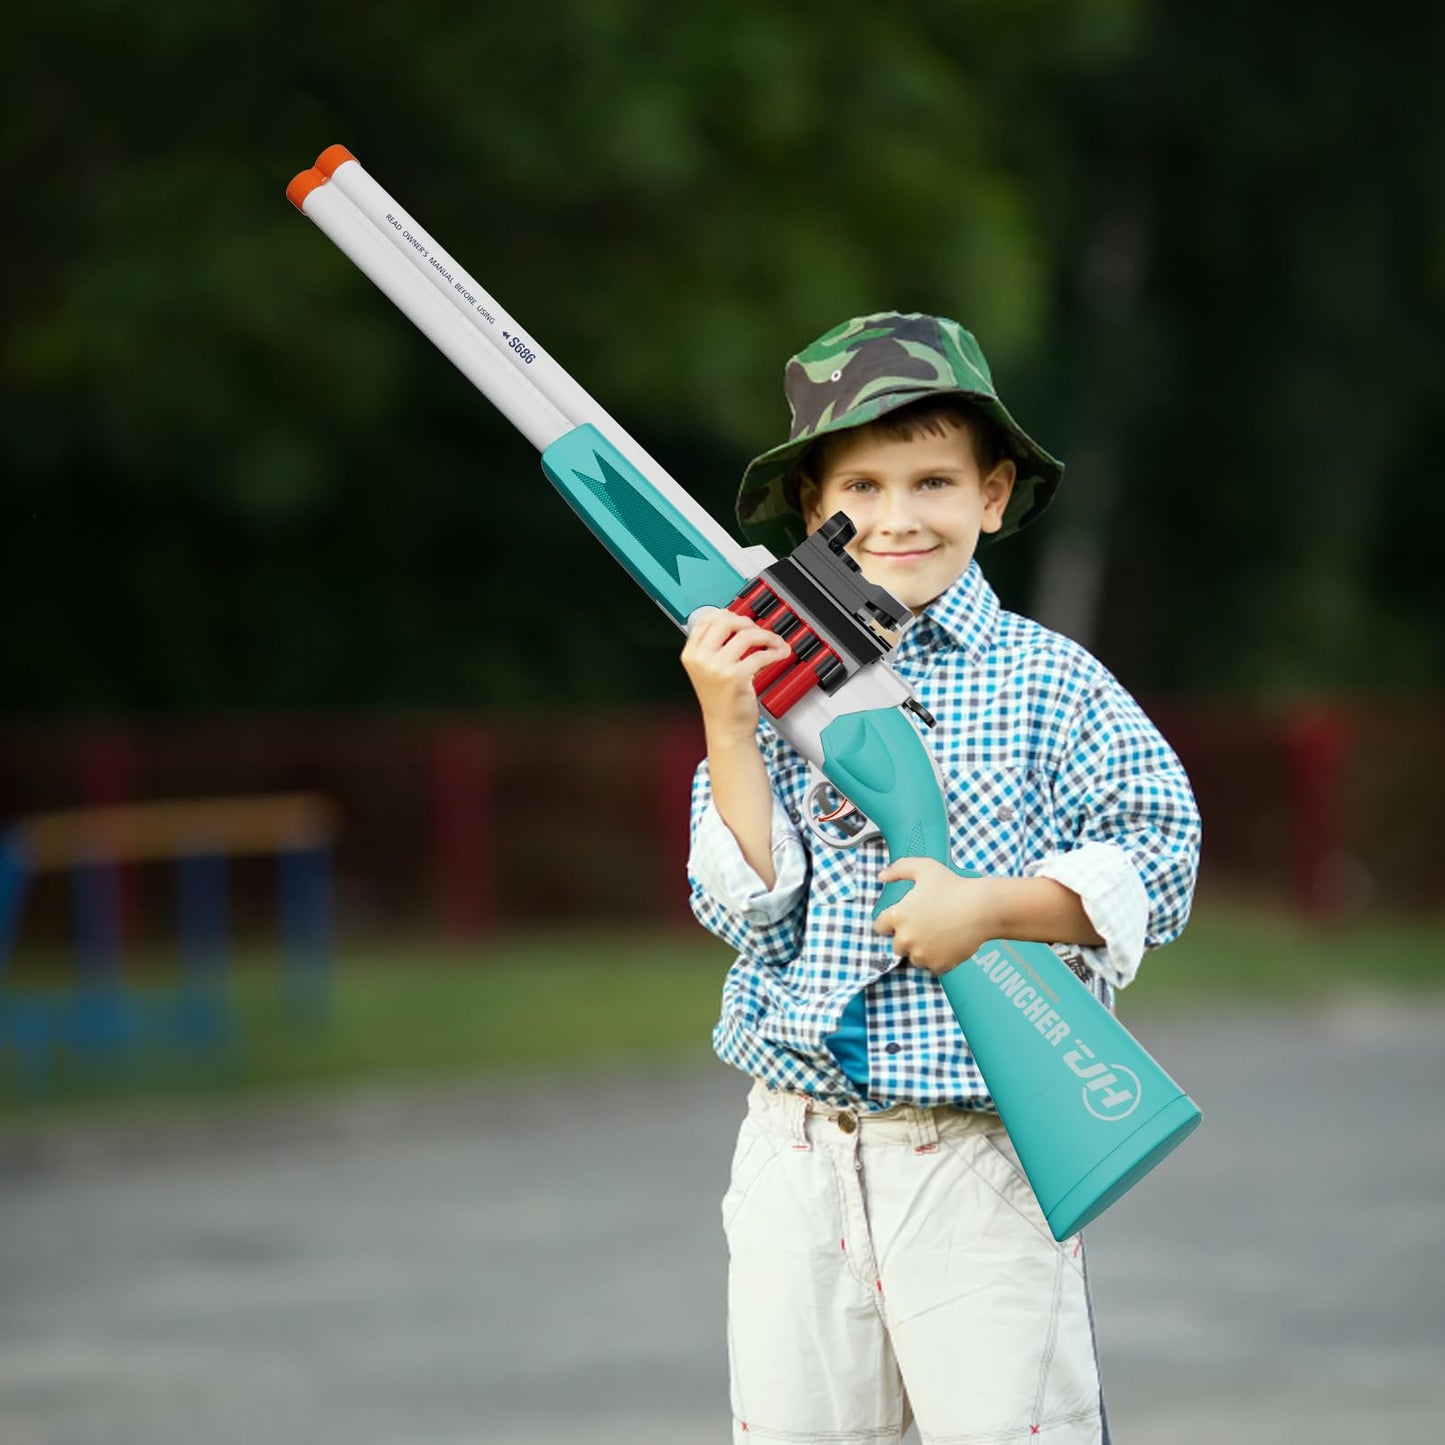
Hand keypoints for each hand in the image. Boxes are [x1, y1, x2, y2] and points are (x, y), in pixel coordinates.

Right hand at [680, 607, 792, 741]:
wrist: (727, 730)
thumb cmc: (721, 702)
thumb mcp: (709, 671)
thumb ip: (716, 647)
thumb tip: (737, 623)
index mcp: (691, 654)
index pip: (707, 619)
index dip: (728, 614)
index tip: (743, 620)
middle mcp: (701, 659)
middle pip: (726, 621)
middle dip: (748, 622)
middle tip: (760, 632)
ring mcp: (716, 668)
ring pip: (746, 635)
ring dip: (767, 635)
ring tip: (776, 643)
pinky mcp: (735, 677)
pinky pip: (761, 655)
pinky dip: (775, 651)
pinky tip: (780, 654)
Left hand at [873, 857, 1003, 975]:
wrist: (982, 908)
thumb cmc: (953, 885)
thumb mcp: (924, 868)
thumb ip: (899, 869)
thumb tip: (882, 876)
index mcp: (898, 916)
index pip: (880, 927)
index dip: (890, 923)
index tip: (903, 920)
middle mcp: (906, 938)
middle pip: (897, 946)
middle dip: (907, 938)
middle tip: (925, 927)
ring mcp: (922, 954)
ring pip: (914, 958)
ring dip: (921, 951)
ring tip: (938, 936)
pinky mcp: (938, 965)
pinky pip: (932, 967)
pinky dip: (938, 960)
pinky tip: (947, 945)